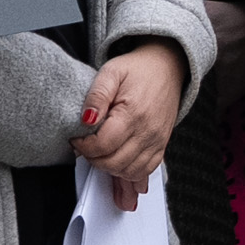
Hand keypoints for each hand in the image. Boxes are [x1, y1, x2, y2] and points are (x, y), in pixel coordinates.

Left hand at [77, 44, 182, 204]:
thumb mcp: (111, 72)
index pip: (103, 145)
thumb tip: (86, 119)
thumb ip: (97, 95)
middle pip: (114, 163)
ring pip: (129, 172)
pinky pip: (146, 171)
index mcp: (133, 113)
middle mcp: (148, 131)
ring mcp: (157, 141)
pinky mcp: (161, 146)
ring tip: (99, 157)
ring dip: (110, 170)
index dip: (84, 146)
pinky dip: (131, 177)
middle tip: (86, 148)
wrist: (167, 67)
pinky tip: (121, 176)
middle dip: (94, 160)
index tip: (77, 138)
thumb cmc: (138, 70)